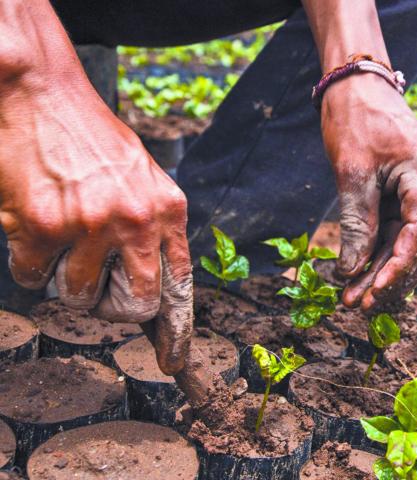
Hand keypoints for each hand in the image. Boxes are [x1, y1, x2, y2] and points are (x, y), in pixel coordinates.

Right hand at [0, 74, 192, 374]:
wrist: (40, 91)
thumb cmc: (91, 137)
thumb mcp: (143, 177)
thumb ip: (154, 225)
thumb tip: (157, 280)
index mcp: (168, 210)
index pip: (179, 284)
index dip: (175, 329)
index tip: (174, 361)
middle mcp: (137, 220)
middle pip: (134, 306)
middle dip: (112, 306)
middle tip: (94, 278)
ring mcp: (91, 225)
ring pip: (78, 297)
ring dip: (65, 278)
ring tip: (61, 235)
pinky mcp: (43, 226)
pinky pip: (35, 277)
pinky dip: (30, 260)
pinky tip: (33, 222)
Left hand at [320, 74, 416, 310]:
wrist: (358, 83)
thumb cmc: (355, 117)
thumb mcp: (351, 171)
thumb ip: (357, 222)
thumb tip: (352, 269)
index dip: (401, 266)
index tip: (376, 292)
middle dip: (388, 277)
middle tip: (358, 306)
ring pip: (407, 241)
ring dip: (382, 270)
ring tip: (352, 299)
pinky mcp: (408, 193)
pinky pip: (398, 229)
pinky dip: (380, 252)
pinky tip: (359, 276)